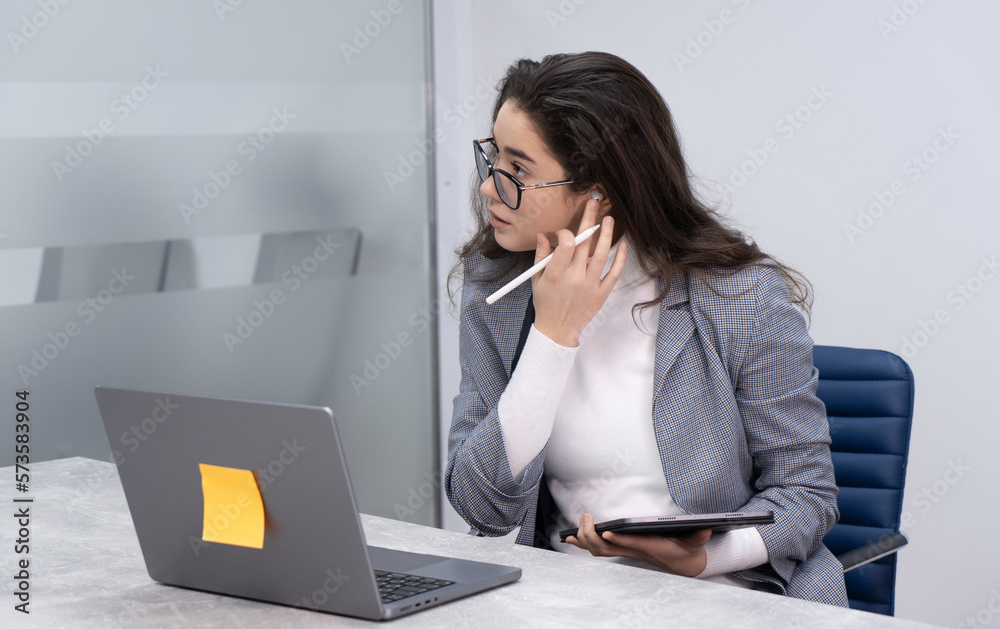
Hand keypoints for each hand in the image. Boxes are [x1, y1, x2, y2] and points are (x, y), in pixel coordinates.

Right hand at [531, 199, 626, 346]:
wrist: (558, 330)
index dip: (566, 233)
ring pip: (601, 255)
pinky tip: (622, 245)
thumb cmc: (546, 304)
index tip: (566, 232)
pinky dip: (620, 258)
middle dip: (589, 221)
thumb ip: (540, 256)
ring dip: (606, 235)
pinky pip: (613, 273)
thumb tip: (543, 235)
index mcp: (555, 274)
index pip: (565, 245)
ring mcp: (589, 285)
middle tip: (594, 204)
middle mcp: (573, 278)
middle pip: (584, 244)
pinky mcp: (601, 293)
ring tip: (609, 219)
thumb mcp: (536, 280)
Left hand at [565, 513, 710, 576]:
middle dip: (591, 535)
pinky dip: (584, 543)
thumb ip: (699, 535)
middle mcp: (634, 551)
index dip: (617, 538)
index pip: (631, 544)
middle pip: (606, 548)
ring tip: (573, 528)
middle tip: (586, 516)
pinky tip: (573, 538)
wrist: (684, 564)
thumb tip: (706, 527)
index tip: (605, 530)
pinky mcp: (623, 550)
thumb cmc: (686, 550)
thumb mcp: (695, 542)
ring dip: (584, 540)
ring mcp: (626, 552)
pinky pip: (598, 549)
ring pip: (599, 551)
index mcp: (650, 547)